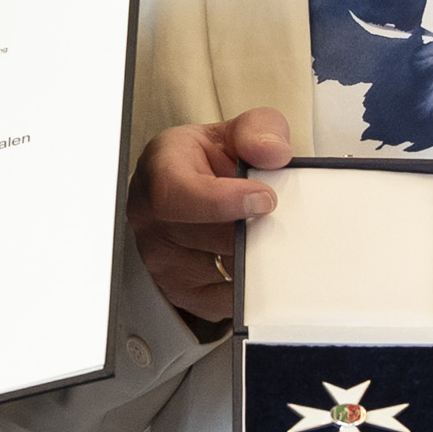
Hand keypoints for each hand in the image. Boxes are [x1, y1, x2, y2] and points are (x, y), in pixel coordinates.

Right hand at [132, 106, 297, 324]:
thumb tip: (274, 154)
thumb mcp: (239, 130)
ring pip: (219, 273)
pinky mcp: (179, 291)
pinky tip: (255, 261)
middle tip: (283, 221)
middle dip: (255, 231)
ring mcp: (160, 258)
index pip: (176, 193)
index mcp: (161, 169)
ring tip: (268, 237)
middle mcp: (150, 217)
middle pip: (207, 238)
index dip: (222, 201)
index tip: (265, 199)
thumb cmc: (211, 160)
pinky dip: (248, 286)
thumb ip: (260, 132)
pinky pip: (221, 301)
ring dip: (255, 259)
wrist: (196, 183)